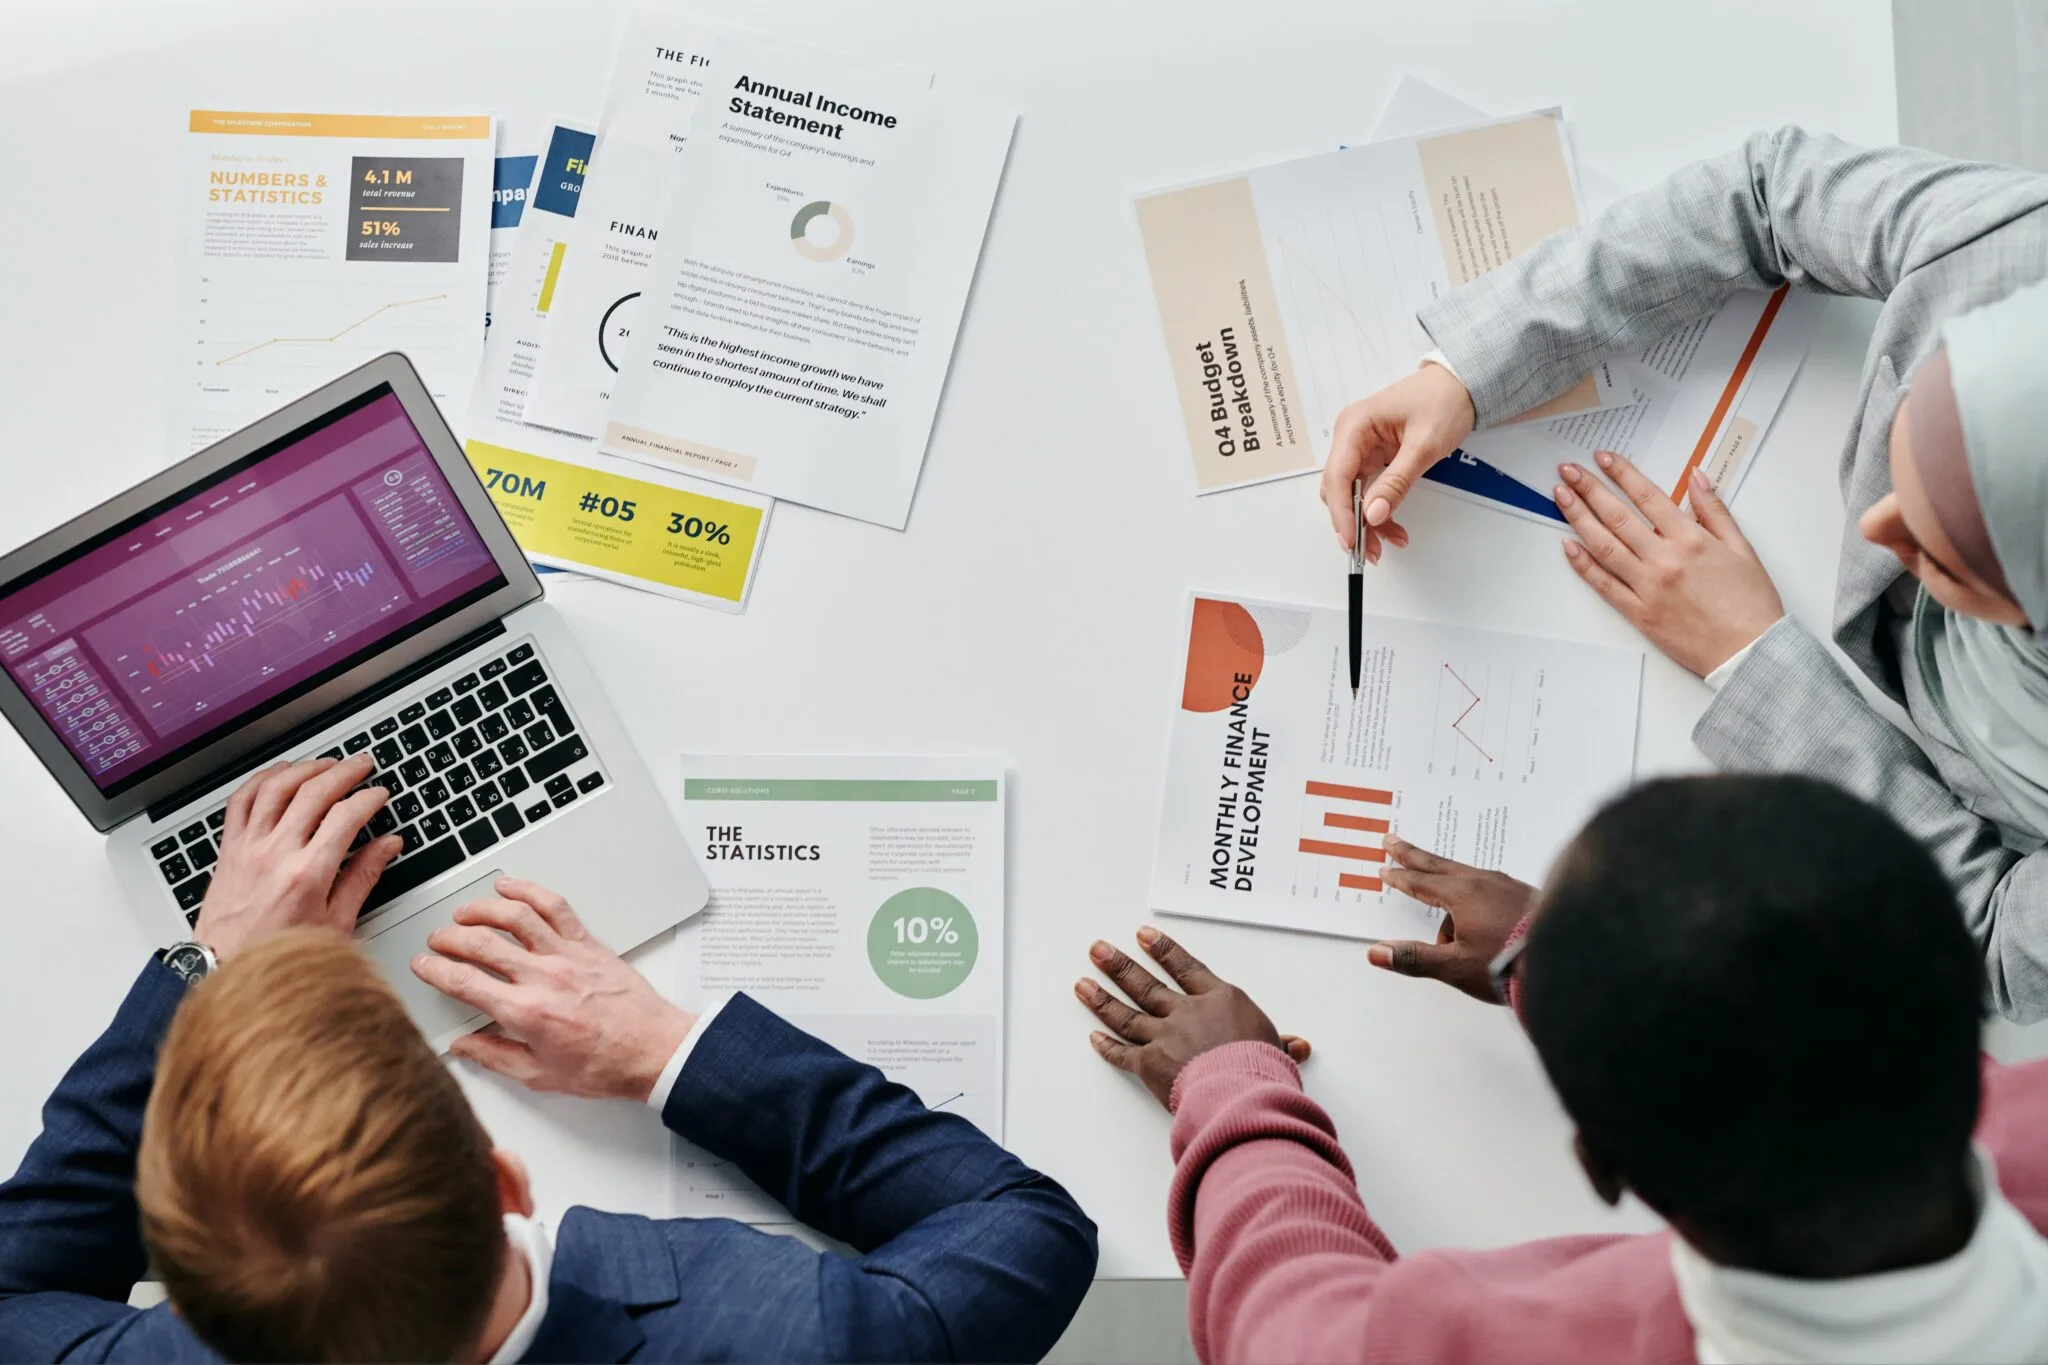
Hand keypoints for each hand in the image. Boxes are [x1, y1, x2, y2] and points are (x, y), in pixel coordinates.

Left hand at [194, 755, 399, 959]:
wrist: (226, 967)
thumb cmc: (280, 952)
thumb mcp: (336, 922)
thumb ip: (363, 877)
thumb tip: (387, 846)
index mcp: (308, 874)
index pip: (346, 817)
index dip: (368, 799)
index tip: (379, 795)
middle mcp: (276, 854)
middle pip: (313, 792)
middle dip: (344, 772)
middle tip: (362, 765)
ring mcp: (248, 847)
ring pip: (277, 788)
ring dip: (305, 768)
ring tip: (326, 763)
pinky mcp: (229, 848)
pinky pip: (241, 801)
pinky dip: (261, 779)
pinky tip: (278, 773)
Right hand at [411, 877, 694, 1100]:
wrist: (654, 1049)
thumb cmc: (605, 1065)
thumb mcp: (540, 1076)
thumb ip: (495, 1057)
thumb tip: (463, 1046)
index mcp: (526, 1013)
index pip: (465, 983)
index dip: (435, 970)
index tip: (421, 965)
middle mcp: (543, 978)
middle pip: (482, 944)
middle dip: (450, 938)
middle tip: (437, 940)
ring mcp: (567, 956)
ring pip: (515, 917)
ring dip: (482, 910)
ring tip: (464, 913)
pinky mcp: (588, 944)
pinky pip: (555, 907)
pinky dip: (529, 891)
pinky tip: (510, 888)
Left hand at [1076, 926, 1309, 1109]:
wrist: (1242, 1088)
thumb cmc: (1262, 1066)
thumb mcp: (1277, 1049)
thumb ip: (1281, 1044)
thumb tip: (1298, 1046)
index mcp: (1219, 1000)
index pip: (1186, 968)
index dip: (1163, 950)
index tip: (1143, 936)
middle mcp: (1186, 1012)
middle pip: (1146, 985)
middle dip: (1119, 966)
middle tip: (1098, 950)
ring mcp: (1164, 1036)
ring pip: (1126, 1014)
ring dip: (1102, 998)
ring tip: (1083, 983)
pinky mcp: (1150, 1064)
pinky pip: (1123, 1054)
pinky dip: (1107, 1047)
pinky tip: (1094, 1037)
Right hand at [1320, 364, 1475, 559]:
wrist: (1462, 384)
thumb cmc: (1444, 401)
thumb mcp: (1424, 445)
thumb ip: (1396, 482)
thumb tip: (1373, 513)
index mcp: (1355, 425)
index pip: (1337, 476)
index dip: (1342, 513)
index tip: (1352, 540)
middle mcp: (1351, 436)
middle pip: (1339, 489)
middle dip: (1353, 522)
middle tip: (1369, 551)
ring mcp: (1360, 446)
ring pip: (1352, 493)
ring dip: (1366, 520)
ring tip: (1389, 541)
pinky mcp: (1373, 455)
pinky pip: (1367, 488)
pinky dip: (1377, 508)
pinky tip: (1391, 525)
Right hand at [1367, 837, 1535, 1002]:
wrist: (1567, 959)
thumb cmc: (1511, 964)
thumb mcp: (1455, 966)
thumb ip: (1414, 958)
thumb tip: (1377, 953)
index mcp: (1463, 895)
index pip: (1420, 882)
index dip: (1400, 877)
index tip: (1386, 869)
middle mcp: (1484, 883)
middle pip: (1439, 865)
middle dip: (1414, 855)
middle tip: (1394, 842)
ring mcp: (1508, 886)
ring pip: (1467, 880)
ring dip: (1448, 887)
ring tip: (1449, 930)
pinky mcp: (1526, 895)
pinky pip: (1490, 889)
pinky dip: (1475, 895)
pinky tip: (1481, 917)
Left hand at [1555, 454, 1784, 675]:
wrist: (1750, 651)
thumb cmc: (1750, 602)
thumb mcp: (1742, 547)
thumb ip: (1715, 510)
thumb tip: (1697, 477)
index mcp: (1691, 539)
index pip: (1648, 497)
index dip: (1622, 474)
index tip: (1602, 458)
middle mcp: (1664, 560)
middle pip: (1618, 517)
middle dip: (1589, 489)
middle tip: (1567, 471)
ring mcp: (1648, 587)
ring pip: (1604, 546)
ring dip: (1579, 519)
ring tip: (1561, 498)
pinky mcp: (1639, 613)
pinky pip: (1605, 585)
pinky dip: (1584, 564)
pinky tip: (1569, 546)